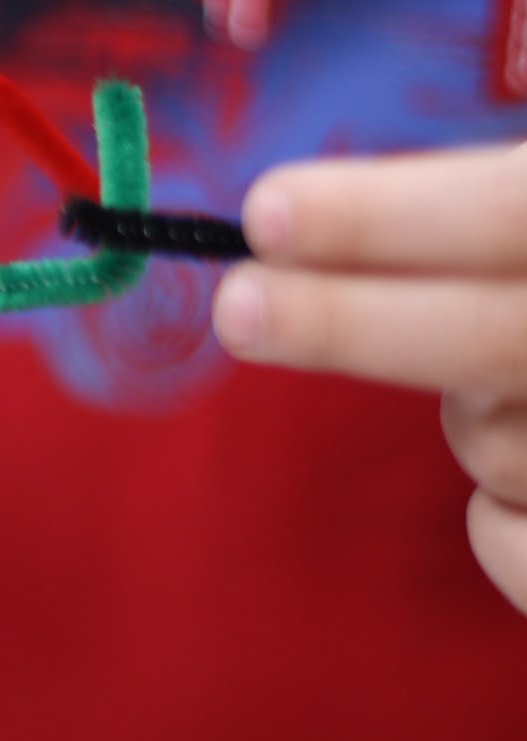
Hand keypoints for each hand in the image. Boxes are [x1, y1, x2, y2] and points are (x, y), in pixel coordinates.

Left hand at [212, 145, 526, 611]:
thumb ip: (502, 191)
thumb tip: (315, 203)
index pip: (515, 213)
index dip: (391, 217)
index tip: (268, 212)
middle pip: (495, 341)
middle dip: (354, 323)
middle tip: (241, 307)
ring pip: (498, 442)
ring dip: (473, 410)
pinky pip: (519, 549)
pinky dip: (495, 524)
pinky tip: (512, 480)